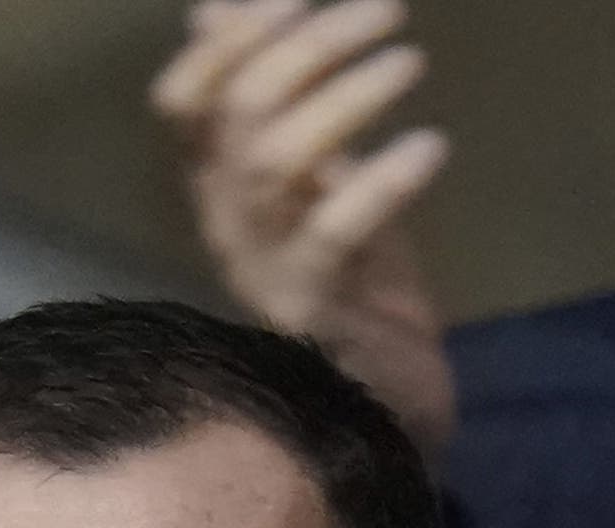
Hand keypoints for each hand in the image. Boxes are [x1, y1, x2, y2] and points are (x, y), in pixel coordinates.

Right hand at [154, 0, 459, 455]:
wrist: (385, 402)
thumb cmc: (355, 282)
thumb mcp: (319, 177)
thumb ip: (282, 100)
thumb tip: (221, 11)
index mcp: (219, 185)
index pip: (184, 100)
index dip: (232, 42)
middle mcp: (228, 221)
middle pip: (241, 111)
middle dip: (313, 45)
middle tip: (387, 12)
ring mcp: (265, 267)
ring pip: (277, 160)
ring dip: (349, 98)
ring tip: (410, 62)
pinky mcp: (314, 308)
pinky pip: (336, 231)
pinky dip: (385, 178)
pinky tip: (431, 147)